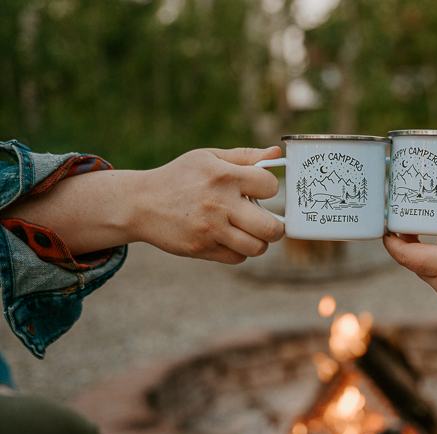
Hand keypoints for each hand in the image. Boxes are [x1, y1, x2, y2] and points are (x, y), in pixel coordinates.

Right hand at [132, 147, 284, 263]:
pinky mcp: (201, 249)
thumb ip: (244, 156)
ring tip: (251, 232)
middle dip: (277, 227)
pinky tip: (231, 239)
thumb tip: (276, 152)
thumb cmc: (179, 177)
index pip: (271, 186)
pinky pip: (237, 257)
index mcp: (224, 176)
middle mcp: (219, 204)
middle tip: (270, 223)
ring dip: (260, 242)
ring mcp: (210, 229)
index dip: (270, 188)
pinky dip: (240, 251)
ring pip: (257, 247)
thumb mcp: (208, 158)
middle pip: (270, 227)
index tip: (261, 190)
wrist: (140, 203)